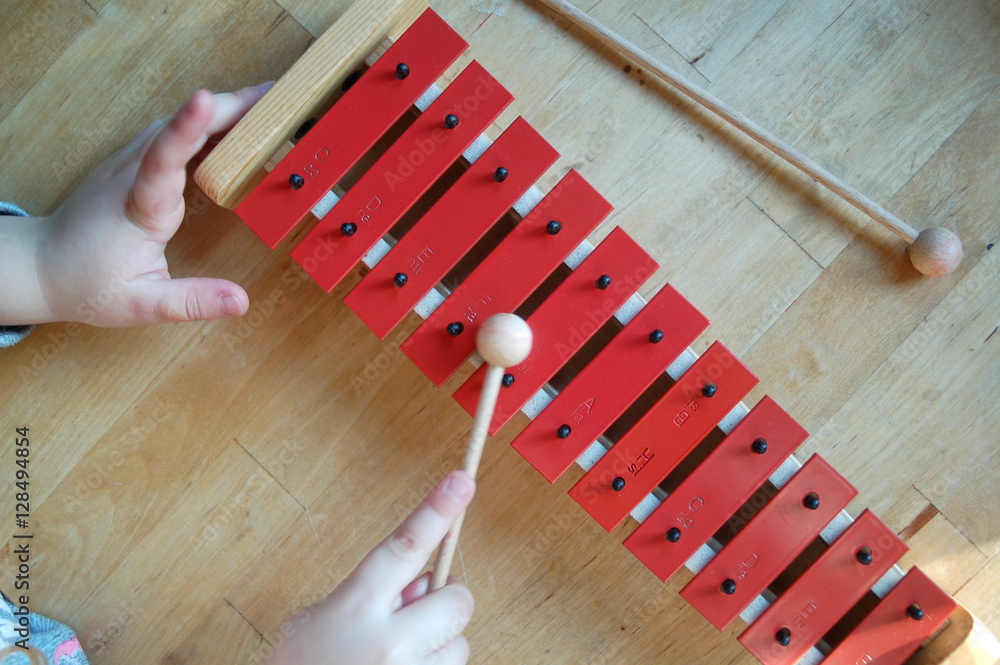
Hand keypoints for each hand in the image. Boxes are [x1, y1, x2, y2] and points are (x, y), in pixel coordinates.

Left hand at [0, 84, 270, 326]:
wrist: (43, 266)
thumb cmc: (89, 286)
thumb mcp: (141, 306)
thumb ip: (191, 302)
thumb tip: (241, 301)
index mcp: (138, 208)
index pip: (162, 159)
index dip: (186, 128)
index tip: (205, 98)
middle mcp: (132, 174)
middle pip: (181, 128)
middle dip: (229, 107)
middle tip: (280, 98)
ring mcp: (129, 161)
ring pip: (177, 122)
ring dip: (222, 109)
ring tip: (270, 103)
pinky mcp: (134, 161)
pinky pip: (174, 131)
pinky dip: (207, 121)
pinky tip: (235, 123)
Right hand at [266, 472, 476, 664]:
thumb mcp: (315, 625)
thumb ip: (368, 598)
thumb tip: (421, 586)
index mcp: (355, 608)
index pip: (403, 546)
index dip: (436, 510)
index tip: (462, 481)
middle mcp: (389, 643)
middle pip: (457, 599)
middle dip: (445, 604)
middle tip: (418, 615)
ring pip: (460, 646)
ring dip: (438, 649)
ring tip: (396, 660)